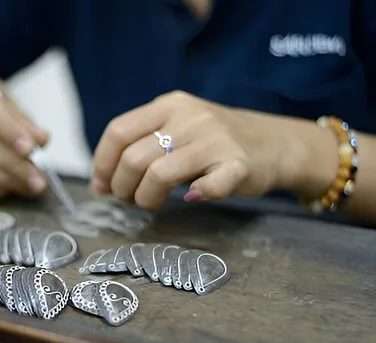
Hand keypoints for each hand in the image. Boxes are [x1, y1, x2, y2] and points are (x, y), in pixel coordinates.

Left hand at [90, 91, 321, 209]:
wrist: (274, 142)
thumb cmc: (214, 141)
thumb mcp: (177, 127)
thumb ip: (141, 145)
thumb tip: (100, 182)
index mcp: (169, 106)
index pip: (118, 131)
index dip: (102, 163)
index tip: (102, 186)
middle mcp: (190, 117)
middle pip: (134, 158)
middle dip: (123, 187)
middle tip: (130, 199)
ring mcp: (215, 140)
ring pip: (160, 174)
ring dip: (146, 198)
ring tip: (151, 203)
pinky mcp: (238, 165)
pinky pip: (209, 186)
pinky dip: (197, 196)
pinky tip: (193, 198)